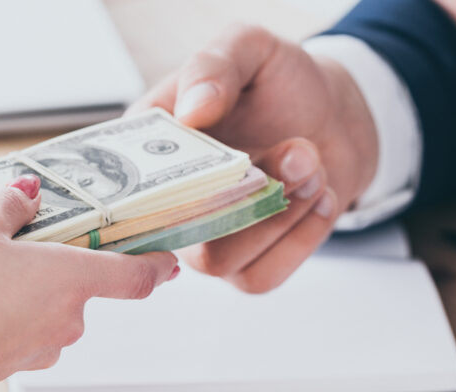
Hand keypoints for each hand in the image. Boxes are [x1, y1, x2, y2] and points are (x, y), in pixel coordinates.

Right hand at [0, 175, 177, 391]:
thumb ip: (8, 204)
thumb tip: (26, 195)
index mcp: (74, 280)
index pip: (136, 277)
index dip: (156, 266)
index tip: (169, 263)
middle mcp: (67, 319)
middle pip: (71, 283)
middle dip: (43, 260)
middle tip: (9, 236)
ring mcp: (40, 347)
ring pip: (31, 303)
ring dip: (4, 282)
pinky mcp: (10, 364)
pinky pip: (4, 325)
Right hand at [131, 24, 377, 291]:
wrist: (333, 118)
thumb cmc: (278, 83)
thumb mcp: (248, 50)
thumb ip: (215, 67)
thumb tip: (192, 112)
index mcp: (147, 150)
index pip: (123, 187)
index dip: (155, 188)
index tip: (217, 163)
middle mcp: (168, 204)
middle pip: (175, 233)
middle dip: (242, 199)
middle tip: (298, 151)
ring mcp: (204, 241)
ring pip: (220, 262)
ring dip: (275, 218)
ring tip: (314, 166)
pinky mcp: (245, 266)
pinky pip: (261, 277)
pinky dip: (299, 240)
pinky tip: (321, 197)